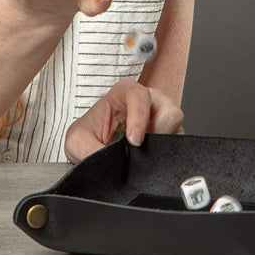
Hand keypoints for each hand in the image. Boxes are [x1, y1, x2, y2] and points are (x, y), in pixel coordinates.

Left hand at [63, 79, 183, 162]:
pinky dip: (166, 154)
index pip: (140, 95)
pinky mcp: (170, 135)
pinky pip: (178, 145)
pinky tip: (151, 158)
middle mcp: (149, 101)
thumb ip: (88, 149)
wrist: (91, 149)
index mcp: (125, 92)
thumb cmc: (88, 135)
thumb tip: (106, 162)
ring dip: (163, 144)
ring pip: (177, 128)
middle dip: (158, 133)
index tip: (134, 140)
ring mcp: (162, 118)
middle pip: (169, 111)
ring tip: (145, 154)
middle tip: (142, 149)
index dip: (139, 116)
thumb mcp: (76, 141)